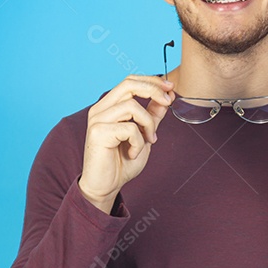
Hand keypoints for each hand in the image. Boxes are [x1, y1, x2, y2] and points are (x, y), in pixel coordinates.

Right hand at [79, 74, 175, 213]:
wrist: (106, 186)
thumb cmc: (122, 162)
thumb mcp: (144, 135)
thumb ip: (152, 116)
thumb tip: (166, 97)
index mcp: (109, 106)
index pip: (129, 81)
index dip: (151, 81)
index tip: (170, 87)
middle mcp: (100, 109)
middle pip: (129, 84)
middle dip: (153, 90)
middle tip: (168, 101)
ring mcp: (97, 120)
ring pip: (132, 106)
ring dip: (148, 124)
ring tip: (148, 141)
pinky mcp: (98, 132)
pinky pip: (129, 128)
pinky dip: (138, 142)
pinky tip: (132, 153)